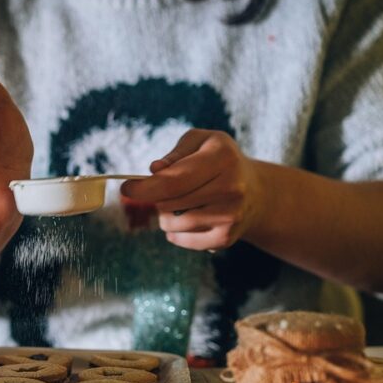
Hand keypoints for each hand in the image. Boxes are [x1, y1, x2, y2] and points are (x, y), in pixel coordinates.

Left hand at [121, 129, 265, 250]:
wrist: (255, 192)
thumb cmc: (218, 160)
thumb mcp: (201, 142)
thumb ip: (176, 154)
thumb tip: (155, 171)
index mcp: (222, 158)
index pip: (174, 180)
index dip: (144, 187)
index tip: (126, 188)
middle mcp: (231, 188)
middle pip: (169, 203)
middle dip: (156, 198)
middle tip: (164, 191)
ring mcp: (231, 217)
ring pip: (173, 224)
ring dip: (166, 215)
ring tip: (181, 203)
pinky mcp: (226, 239)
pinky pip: (182, 240)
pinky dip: (177, 232)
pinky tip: (190, 218)